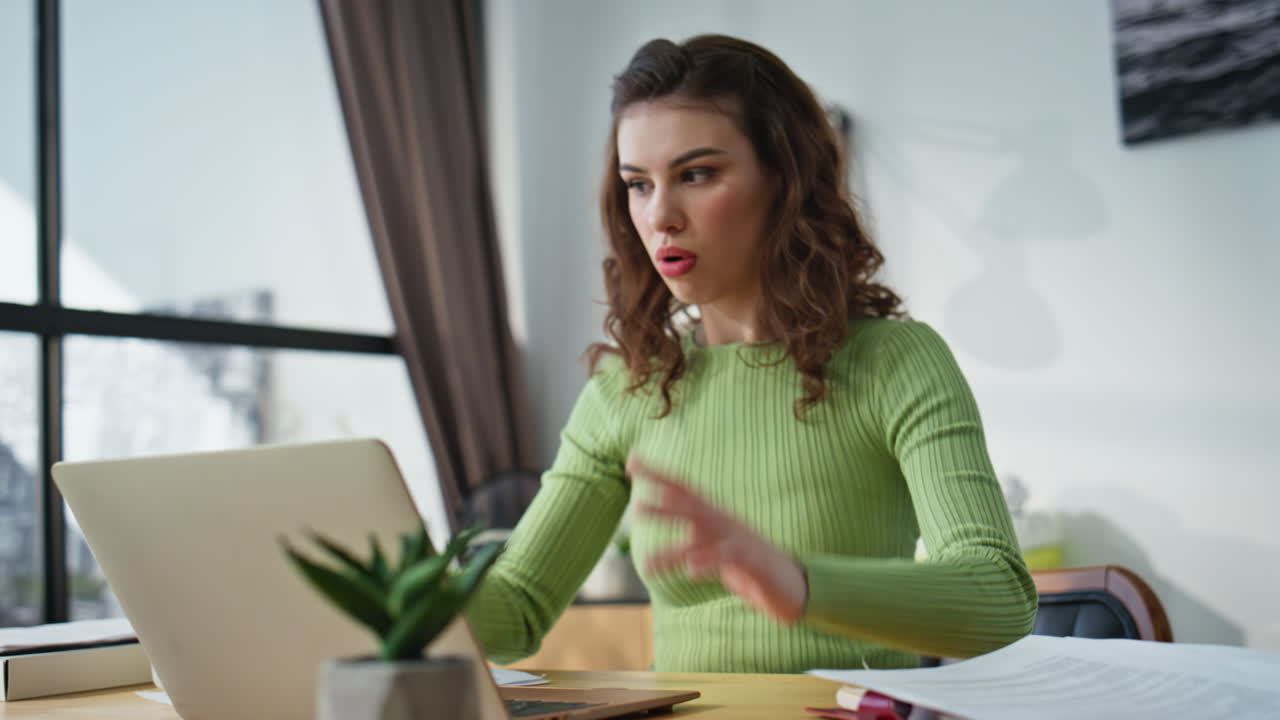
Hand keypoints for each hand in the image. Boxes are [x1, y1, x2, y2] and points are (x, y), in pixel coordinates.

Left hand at [627, 454, 808, 623]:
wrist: (793, 588)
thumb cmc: (750, 567)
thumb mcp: (717, 551)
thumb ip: (691, 542)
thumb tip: (665, 533)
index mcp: (717, 517)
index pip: (685, 490)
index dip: (659, 475)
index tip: (632, 461)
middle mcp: (726, 522)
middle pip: (691, 502)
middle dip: (661, 494)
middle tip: (633, 487)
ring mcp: (740, 540)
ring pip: (702, 528)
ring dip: (673, 522)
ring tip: (644, 518)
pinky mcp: (753, 563)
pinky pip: (728, 558)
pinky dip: (708, 560)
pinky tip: (690, 568)